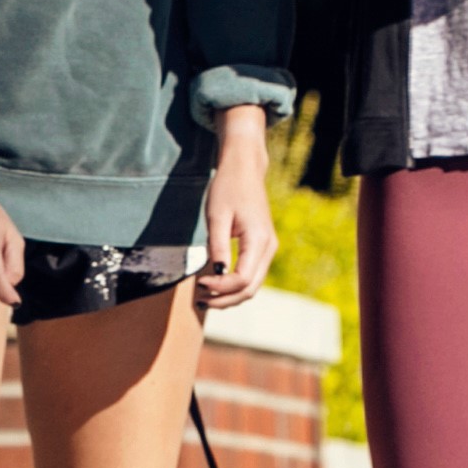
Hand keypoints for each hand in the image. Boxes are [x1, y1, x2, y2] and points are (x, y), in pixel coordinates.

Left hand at [194, 117, 278, 310]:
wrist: (245, 168)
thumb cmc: (228, 187)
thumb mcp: (217, 216)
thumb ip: (217, 246)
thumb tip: (216, 274)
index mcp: (259, 240)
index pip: (241, 279)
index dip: (220, 288)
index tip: (198, 283)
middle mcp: (269, 248)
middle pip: (250, 289)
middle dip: (225, 299)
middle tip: (199, 300)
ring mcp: (268, 248)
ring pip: (253, 286)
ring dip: (230, 296)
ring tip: (205, 297)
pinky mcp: (262, 247)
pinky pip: (252, 275)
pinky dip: (235, 286)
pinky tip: (217, 284)